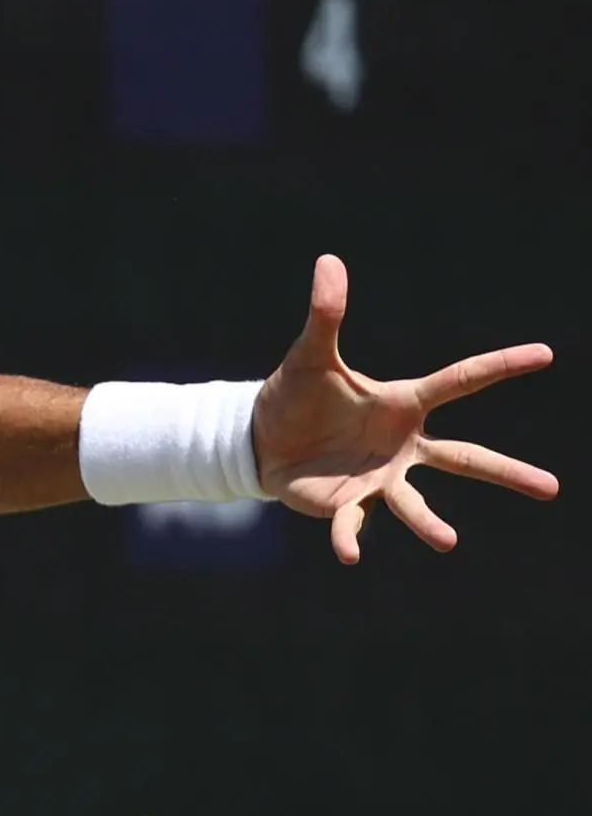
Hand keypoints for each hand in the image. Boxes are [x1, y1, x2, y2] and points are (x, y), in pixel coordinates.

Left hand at [253, 254, 557, 563]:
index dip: (500, 365)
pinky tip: (349, 555)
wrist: (263, 438)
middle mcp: (402, 445)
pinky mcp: (347, 503)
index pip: (459, 381)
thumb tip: (328, 260)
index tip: (546, 353)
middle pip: (463, 459)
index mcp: (402, 403)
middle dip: (506, 474)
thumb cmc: (298, 395)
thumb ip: (325, 313)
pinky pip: (353, 523)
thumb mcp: (311, 354)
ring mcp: (379, 478)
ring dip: (429, 523)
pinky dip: (350, 537)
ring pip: (414, 503)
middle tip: (553, 488)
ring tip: (448, 541)